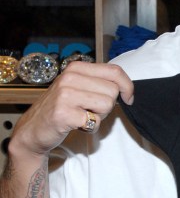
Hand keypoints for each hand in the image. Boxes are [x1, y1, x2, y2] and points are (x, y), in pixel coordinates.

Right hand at [10, 62, 133, 156]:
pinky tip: (77, 125)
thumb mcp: (79, 88)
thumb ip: (99, 83)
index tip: (128, 98)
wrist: (33, 129)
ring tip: (82, 116)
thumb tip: (127, 88)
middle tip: (90, 110)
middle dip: (108, 105)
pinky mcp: (63, 113)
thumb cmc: (62, 109)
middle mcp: (70, 77)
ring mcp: (65, 95)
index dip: (127, 86)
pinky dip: (91, 128)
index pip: (114, 71)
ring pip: (107, 105)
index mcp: (76, 68)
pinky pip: (95, 122)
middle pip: (113, 91)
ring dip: (99, 116)